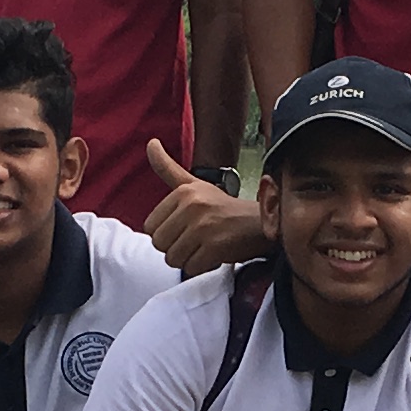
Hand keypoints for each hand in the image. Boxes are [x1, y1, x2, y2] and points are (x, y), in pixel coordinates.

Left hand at [142, 142, 270, 273]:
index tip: (185, 227)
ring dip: (188, 259)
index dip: (167, 233)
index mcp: (183, 191)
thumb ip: (167, 168)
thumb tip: (150, 143)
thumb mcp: (194, 184)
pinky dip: (202, 267)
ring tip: (205, 246)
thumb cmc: (223, 207)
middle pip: (159, 244)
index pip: (150, 227)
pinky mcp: (215, 246)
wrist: (260, 223)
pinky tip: (215, 255)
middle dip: (176, 248)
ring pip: (173, 258)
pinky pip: (191, 268)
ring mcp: (204, 226)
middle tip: (196, 240)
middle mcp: (192, 206)